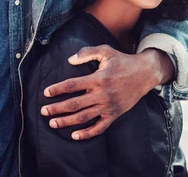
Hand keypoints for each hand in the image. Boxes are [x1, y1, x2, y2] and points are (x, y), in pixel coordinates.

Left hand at [40, 45, 168, 139]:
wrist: (145, 74)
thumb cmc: (123, 61)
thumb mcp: (106, 51)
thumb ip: (87, 53)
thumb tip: (70, 60)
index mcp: (98, 78)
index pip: (72, 85)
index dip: (57, 89)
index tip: (46, 93)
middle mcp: (102, 94)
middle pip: (74, 104)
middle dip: (57, 109)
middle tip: (43, 111)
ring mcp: (108, 106)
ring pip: (84, 117)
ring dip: (66, 122)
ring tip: (52, 123)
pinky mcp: (114, 115)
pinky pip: (99, 128)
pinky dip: (87, 133)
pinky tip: (74, 136)